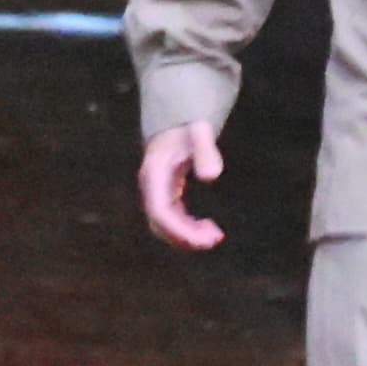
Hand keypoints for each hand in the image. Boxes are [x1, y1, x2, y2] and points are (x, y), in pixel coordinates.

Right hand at [139, 119, 223, 248]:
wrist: (175, 125)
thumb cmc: (187, 129)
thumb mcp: (198, 133)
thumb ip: (205, 151)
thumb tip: (211, 176)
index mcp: (154, 175)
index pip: (160, 211)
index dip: (179, 229)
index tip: (204, 238)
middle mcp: (151, 188)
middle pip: (159, 224)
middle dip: (184, 237)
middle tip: (215, 239)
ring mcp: (156, 194)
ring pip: (164, 226)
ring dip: (187, 236)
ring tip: (215, 236)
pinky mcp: (166, 197)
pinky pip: (172, 221)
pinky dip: (188, 230)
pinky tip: (209, 228)